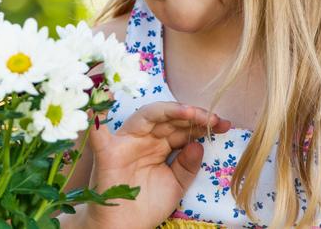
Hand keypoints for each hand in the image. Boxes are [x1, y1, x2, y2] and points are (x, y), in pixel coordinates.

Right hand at [83, 102, 230, 228]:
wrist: (124, 228)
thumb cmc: (147, 205)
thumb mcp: (176, 184)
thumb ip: (187, 165)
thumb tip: (198, 144)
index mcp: (158, 145)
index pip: (181, 127)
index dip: (201, 124)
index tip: (224, 125)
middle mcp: (143, 139)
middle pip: (168, 118)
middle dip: (192, 116)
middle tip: (215, 119)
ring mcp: (125, 143)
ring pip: (146, 116)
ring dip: (169, 111)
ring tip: (191, 113)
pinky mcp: (107, 153)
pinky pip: (99, 133)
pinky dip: (97, 118)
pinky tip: (105, 104)